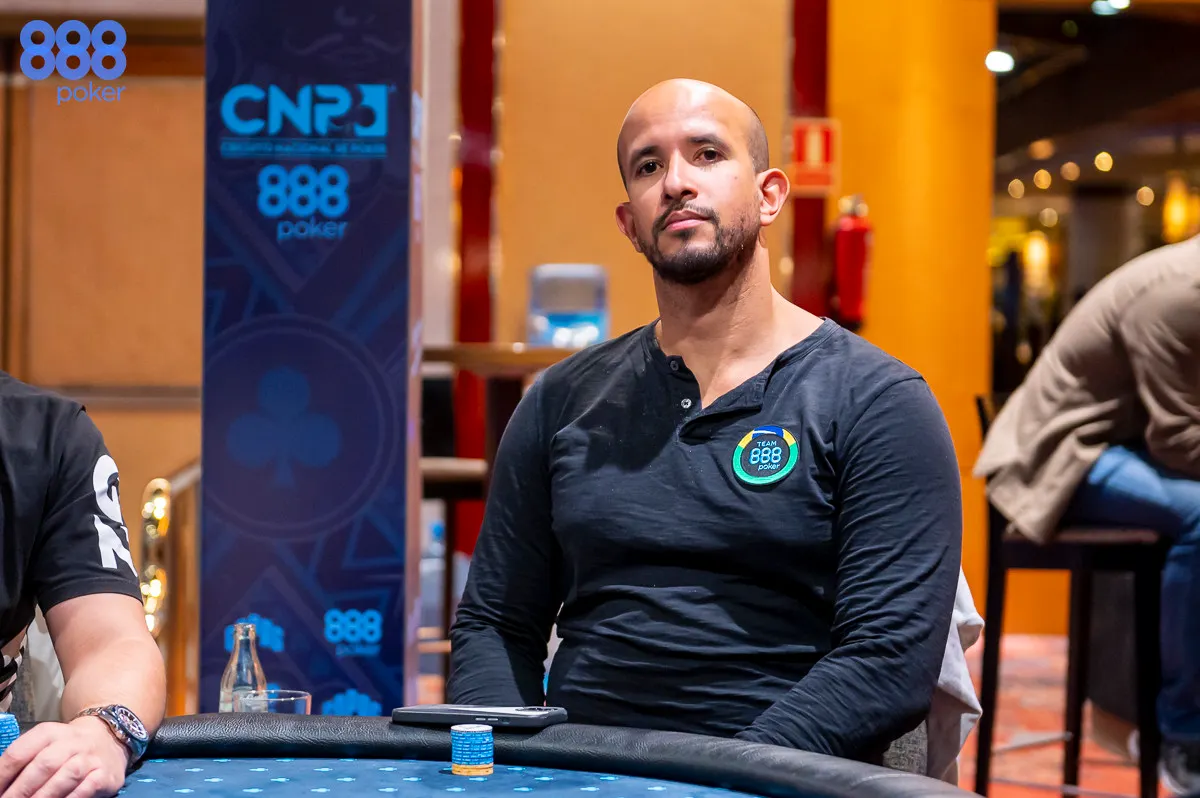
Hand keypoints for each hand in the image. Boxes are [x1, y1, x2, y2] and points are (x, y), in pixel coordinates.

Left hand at [0, 717, 127, 797]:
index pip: (19, 753)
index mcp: (49, 732)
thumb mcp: (44, 745)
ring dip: (43, 797)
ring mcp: (91, 757)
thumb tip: (1, 786)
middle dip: (20, 790)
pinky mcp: (105, 774)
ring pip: (67, 776)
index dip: (1, 775)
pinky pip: (87, 788)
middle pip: (43, 765)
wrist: (109, 739)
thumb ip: (23, 762)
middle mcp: (72, 741)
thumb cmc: (67, 749)